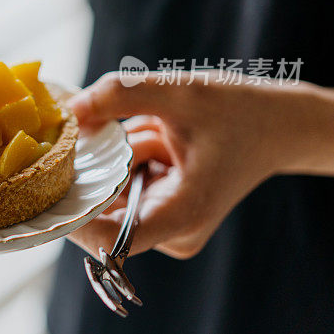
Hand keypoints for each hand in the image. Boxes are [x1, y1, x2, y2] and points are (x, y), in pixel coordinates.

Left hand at [66, 72, 333, 258]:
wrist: (276, 124)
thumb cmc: (237, 110)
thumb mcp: (178, 92)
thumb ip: (117, 96)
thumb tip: (67, 112)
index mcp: (182, 216)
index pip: (108, 241)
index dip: (74, 214)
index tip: (57, 173)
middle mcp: (172, 232)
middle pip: (104, 204)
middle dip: (112, 160)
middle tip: (154, 130)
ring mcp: (166, 225)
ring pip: (111, 188)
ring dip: (126, 152)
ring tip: (168, 134)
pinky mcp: (160, 212)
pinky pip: (123, 183)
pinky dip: (132, 155)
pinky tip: (164, 139)